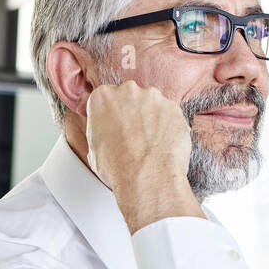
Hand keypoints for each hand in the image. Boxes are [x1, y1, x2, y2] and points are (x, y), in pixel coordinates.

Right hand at [84, 80, 203, 233]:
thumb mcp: (94, 148)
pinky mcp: (174, 108)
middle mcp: (128, 91)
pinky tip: (163, 145)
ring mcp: (154, 98)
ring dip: (151, 120)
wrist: (147, 177)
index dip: (111, 115)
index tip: (115, 126)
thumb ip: (100, 130)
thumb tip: (105, 133)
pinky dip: (168, 127)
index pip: (105, 99)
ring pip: (152, 106)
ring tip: (149, 145)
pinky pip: (170, 116)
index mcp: (102, 98)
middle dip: (132, 114)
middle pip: (130, 98)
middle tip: (132, 137)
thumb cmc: (118, 167)